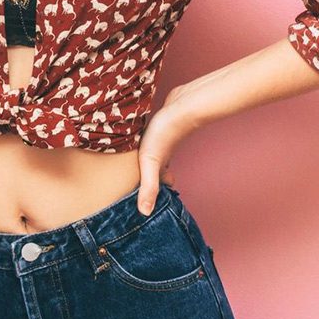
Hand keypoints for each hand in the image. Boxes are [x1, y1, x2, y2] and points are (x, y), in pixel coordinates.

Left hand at [133, 85, 201, 215]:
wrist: (182, 105)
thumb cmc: (166, 133)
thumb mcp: (151, 162)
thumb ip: (149, 187)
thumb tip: (145, 214)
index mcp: (161, 167)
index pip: (160, 185)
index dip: (155, 194)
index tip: (148, 202)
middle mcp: (163, 156)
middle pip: (158, 172)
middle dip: (152, 179)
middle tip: (140, 186)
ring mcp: (162, 141)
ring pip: (156, 156)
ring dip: (149, 162)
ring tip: (136, 166)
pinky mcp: (159, 126)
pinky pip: (152, 139)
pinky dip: (147, 144)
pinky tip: (139, 138)